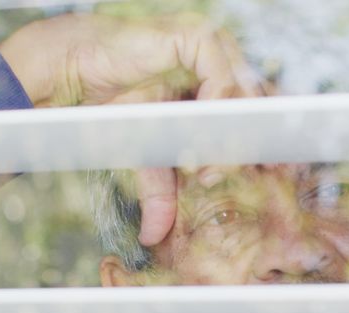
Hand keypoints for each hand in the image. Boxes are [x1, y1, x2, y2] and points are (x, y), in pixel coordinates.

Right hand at [0, 13, 262, 245]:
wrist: (70, 74)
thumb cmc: (109, 106)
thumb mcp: (144, 157)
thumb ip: (160, 192)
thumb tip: (154, 238)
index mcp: (221, 85)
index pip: (261, 113)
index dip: (271, 145)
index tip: (278, 178)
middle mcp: (224, 63)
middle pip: (259, 105)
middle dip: (257, 148)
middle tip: (249, 183)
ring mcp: (213, 48)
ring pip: (244, 97)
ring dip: (232, 140)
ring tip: (209, 174)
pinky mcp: (197, 39)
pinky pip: (222, 78)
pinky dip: (216, 112)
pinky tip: (201, 142)